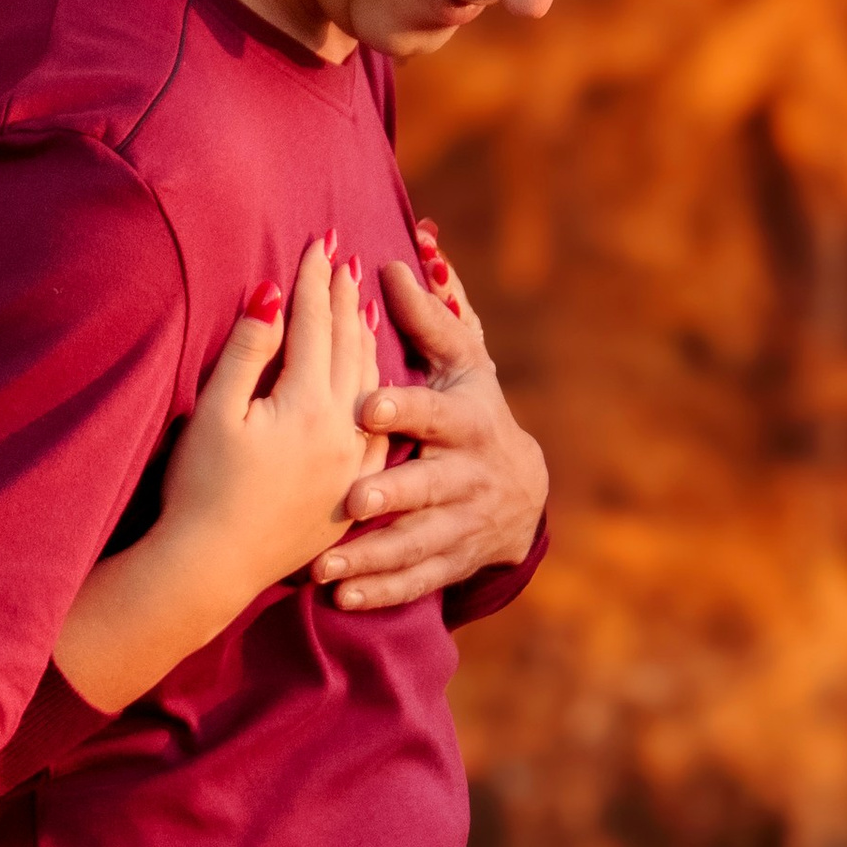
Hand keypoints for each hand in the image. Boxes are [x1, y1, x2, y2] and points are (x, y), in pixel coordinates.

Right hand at [157, 236, 383, 600]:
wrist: (211, 568)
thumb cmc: (198, 488)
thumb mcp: (215, 412)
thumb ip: (247, 349)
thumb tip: (271, 292)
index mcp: (307, 405)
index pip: (313, 325)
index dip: (314, 280)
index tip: (320, 240)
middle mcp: (342, 430)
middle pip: (347, 347)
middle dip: (344, 299)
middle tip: (345, 258)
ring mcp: (353, 464)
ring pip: (370, 384)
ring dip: (364, 338)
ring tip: (361, 304)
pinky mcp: (351, 491)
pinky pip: (378, 427)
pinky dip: (375, 390)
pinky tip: (372, 379)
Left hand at [312, 237, 547, 611]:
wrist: (522, 493)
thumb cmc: (472, 408)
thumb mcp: (463, 361)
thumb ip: (431, 313)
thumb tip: (405, 250)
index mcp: (467, 418)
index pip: (435, 412)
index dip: (406, 410)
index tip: (367, 406)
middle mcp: (469, 475)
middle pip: (431, 487)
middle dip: (394, 495)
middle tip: (349, 501)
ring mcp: (463, 523)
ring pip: (419, 543)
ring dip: (373, 556)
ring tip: (324, 568)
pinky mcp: (453, 561)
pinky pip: (417, 580)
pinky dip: (381, 590)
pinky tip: (340, 596)